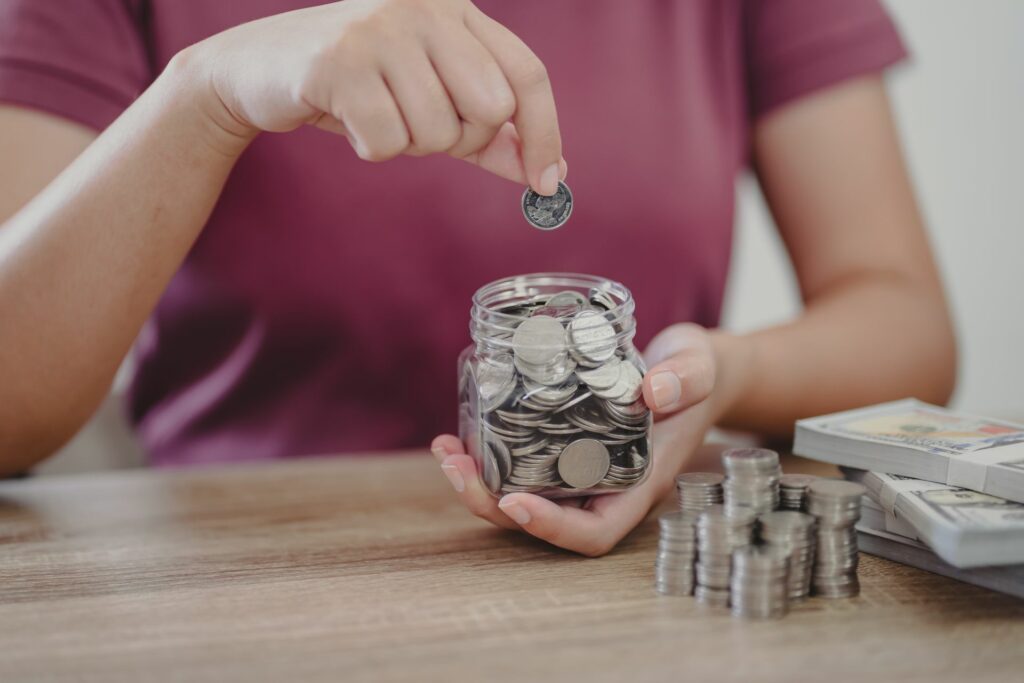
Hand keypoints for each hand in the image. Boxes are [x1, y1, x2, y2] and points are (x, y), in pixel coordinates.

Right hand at [183, 0, 565, 193]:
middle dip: (460, 139)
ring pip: (439, 132)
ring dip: (407, 144)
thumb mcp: (430, 102)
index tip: (549, 184)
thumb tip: (549, 173)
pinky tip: (346, 118)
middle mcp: (425, 5)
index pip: (527, 75)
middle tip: (419, 126)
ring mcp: (382, 27)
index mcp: (456, 9)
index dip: (544, 134)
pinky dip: (371, 148)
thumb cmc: (356, 87)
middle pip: (491, 109)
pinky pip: (388, 142)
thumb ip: (488, 134)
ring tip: (374, 113)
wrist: (257, 70)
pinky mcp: (340, 60)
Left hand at [432, 323, 719, 555]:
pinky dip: (488, 453)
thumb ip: (686, 379)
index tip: (515, 502)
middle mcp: (603, 485)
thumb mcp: (699, 367)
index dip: (552, 529)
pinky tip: (463, 428)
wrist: (689, 366)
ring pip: (523, 493)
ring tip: (446, 450)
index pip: (594, 532)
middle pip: (543, 519)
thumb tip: (655, 392)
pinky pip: (521, 462)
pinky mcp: (562, 444)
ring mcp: (580, 468)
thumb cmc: (698, 373)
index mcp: (637, 483)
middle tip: (456, 467)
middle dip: (493, 503)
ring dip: (479, 481)